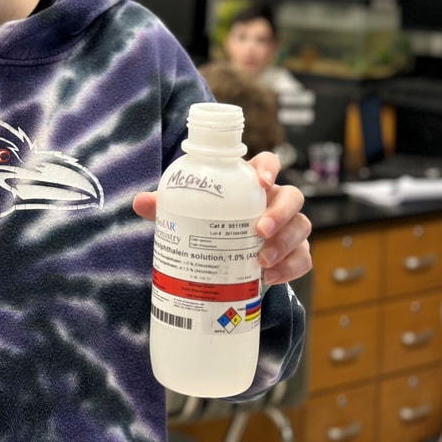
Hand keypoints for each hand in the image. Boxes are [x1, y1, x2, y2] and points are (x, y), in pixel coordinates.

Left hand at [132, 150, 311, 286]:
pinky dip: (289, 268)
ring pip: (302, 227)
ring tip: (260, 262)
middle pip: (293, 197)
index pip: (268, 163)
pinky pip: (303, 259)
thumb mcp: (187, 213)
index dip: (270, 168)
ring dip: (285, 244)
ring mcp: (288, 228)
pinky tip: (268, 278)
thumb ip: (166, 205)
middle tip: (259, 230)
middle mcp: (274, 202)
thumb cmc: (208, 223)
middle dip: (280, 213)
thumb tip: (138, 202)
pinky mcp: (294, 254)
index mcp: (250, 184)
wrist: (224, 259)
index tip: (262, 181)